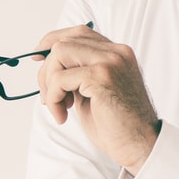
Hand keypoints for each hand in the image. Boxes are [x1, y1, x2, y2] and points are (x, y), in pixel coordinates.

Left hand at [36, 25, 159, 171]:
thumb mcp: (95, 91)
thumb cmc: (119, 125)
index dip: (53, 41)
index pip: (79, 33)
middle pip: (64, 42)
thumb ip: (79, 74)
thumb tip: (48, 65)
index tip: (38, 55)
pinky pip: (60, 78)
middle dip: (46, 69)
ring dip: (49, 83)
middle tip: (48, 97)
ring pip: (59, 53)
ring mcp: (110, 61)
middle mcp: (116, 52)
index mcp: (117, 53)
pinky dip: (54, 97)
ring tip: (57, 107)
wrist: (141, 145)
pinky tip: (62, 115)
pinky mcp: (101, 76)